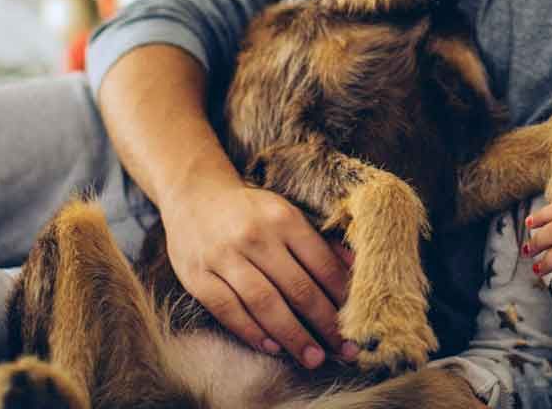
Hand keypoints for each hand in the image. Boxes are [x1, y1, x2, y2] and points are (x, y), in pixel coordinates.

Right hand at [162, 181, 356, 369]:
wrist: (194, 193)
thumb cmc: (250, 211)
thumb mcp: (286, 214)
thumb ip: (318, 243)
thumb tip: (354, 269)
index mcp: (283, 218)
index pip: (321, 264)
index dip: (341, 297)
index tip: (357, 323)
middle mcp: (255, 236)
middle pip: (297, 287)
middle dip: (324, 323)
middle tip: (344, 350)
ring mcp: (223, 256)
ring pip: (264, 302)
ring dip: (292, 335)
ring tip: (312, 357)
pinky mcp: (197, 275)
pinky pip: (227, 309)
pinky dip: (251, 331)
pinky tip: (272, 347)